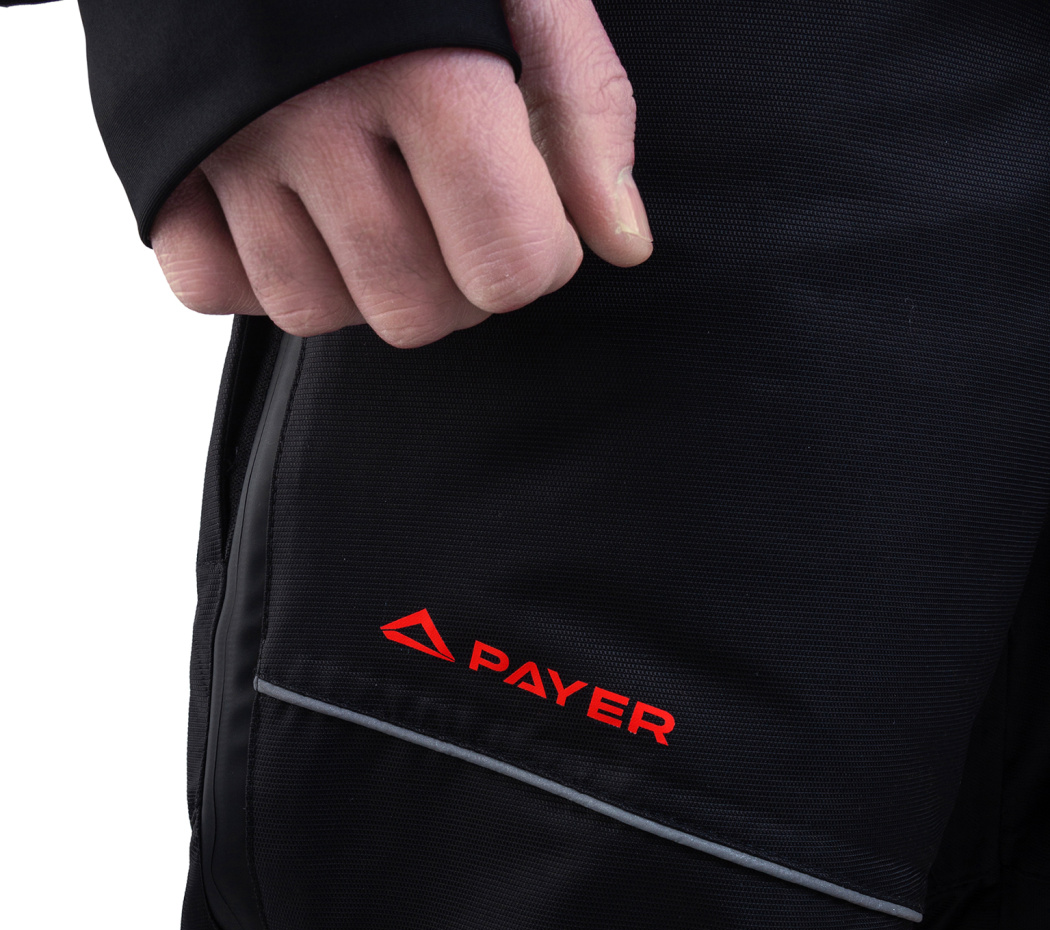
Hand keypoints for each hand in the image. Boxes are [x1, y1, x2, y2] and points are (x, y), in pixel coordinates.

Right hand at [150, 0, 651, 347]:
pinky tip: (287, 208)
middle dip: (455, 281)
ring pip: (313, 313)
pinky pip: (212, 290)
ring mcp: (225, 142)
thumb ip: (585, 108)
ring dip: (357, 281)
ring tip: (369, 199)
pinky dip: (254, 270)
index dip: (538, 256)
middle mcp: (317, 114)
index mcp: (429, 67)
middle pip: (416, 313)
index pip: (510, 266)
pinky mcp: (158, 159)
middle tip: (450, 208)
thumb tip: (622, 246)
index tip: (528, 208)